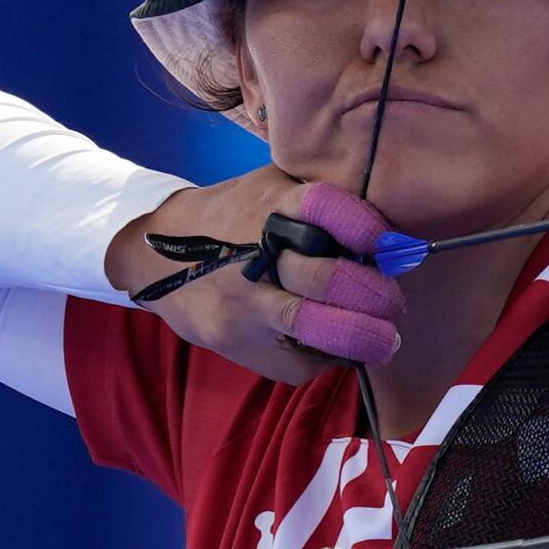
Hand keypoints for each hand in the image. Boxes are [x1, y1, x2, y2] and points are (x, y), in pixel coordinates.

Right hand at [102, 170, 402, 385]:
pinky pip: (298, 361)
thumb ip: (323, 202)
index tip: (390, 245)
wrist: (153, 257)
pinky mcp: (236, 342)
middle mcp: (254, 253)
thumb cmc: (232, 216)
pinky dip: (327, 357)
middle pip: (327, 277)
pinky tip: (335, 347)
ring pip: (313, 326)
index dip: (366, 228)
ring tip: (385, 340)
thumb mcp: (270, 187)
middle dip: (376, 296)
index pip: (325, 208)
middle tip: (394, 304)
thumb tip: (392, 240)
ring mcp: (242, 303)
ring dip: (363, 338)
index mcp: (268, 204)